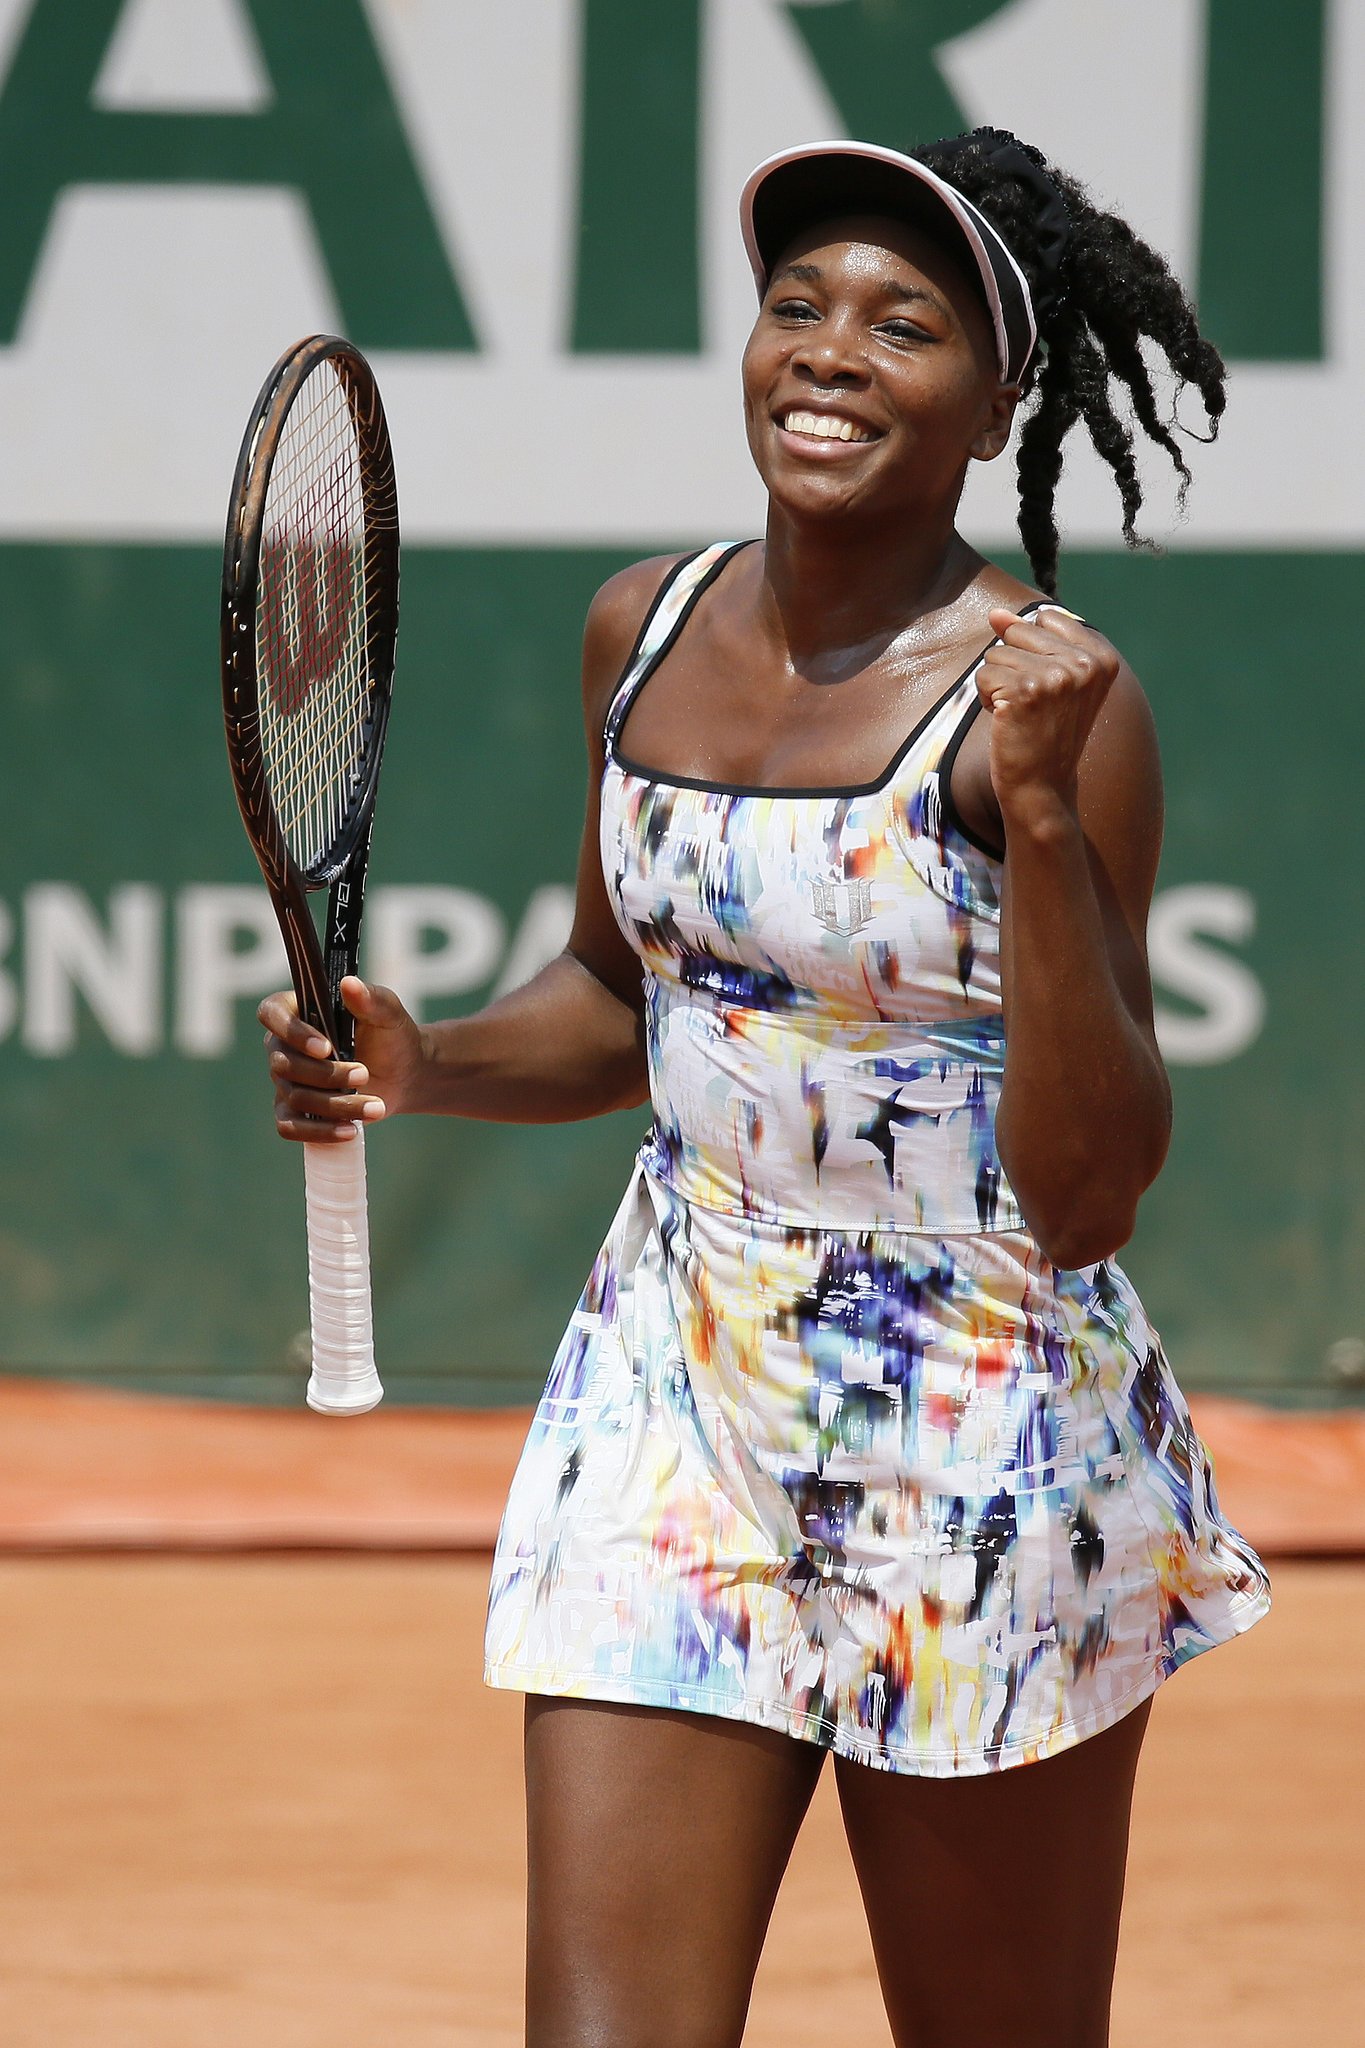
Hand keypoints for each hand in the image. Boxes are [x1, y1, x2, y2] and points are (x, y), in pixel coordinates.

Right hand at [258, 977, 426, 1142]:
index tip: (326, 1047)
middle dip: (327, 1075)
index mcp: (297, 1011)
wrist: (404, 1073)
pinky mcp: (295, 1111)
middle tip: (365, 1074)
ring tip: (375, 1106)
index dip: (292, 1032)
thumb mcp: (388, 1013)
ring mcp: (286, 1081)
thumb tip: (349, 984)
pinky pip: (289, 1127)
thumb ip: (371, 998)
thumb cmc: (391, 1035)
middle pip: (285, 1064)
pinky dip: (319, 1131)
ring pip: (295, 1097)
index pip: (271, 1014)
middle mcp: (284, 1046)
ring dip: (336, 1105)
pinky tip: (349, 1130)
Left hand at [981, 607, 1120, 830]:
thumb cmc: (1045, 733)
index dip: (1032, 651)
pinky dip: (986, 698)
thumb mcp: (1054, 679)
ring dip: (998, 684)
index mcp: (1102, 657)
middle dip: (1013, 667)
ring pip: (997, 653)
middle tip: (1031, 705)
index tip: (1047, 688)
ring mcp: (1056, 676)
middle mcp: (1085, 663)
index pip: (1046, 619)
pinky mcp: (1025, 690)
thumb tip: (995, 613)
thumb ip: (1031, 637)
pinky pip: (984, 674)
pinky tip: (1007, 721)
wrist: (1041, 786)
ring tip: (1020, 713)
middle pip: (1019, 632)